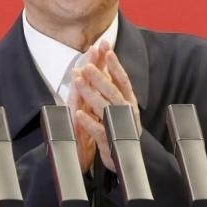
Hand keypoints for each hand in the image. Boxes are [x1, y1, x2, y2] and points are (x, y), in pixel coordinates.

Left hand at [70, 41, 140, 172]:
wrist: (128, 157)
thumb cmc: (121, 126)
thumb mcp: (120, 104)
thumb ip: (112, 85)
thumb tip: (103, 60)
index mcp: (128, 100)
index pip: (122, 79)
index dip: (115, 64)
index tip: (107, 48)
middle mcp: (126, 111)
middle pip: (113, 91)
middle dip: (100, 77)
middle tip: (87, 65)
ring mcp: (119, 126)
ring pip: (105, 107)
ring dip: (91, 94)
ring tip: (78, 81)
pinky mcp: (111, 141)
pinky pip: (100, 130)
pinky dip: (90, 123)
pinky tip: (79, 114)